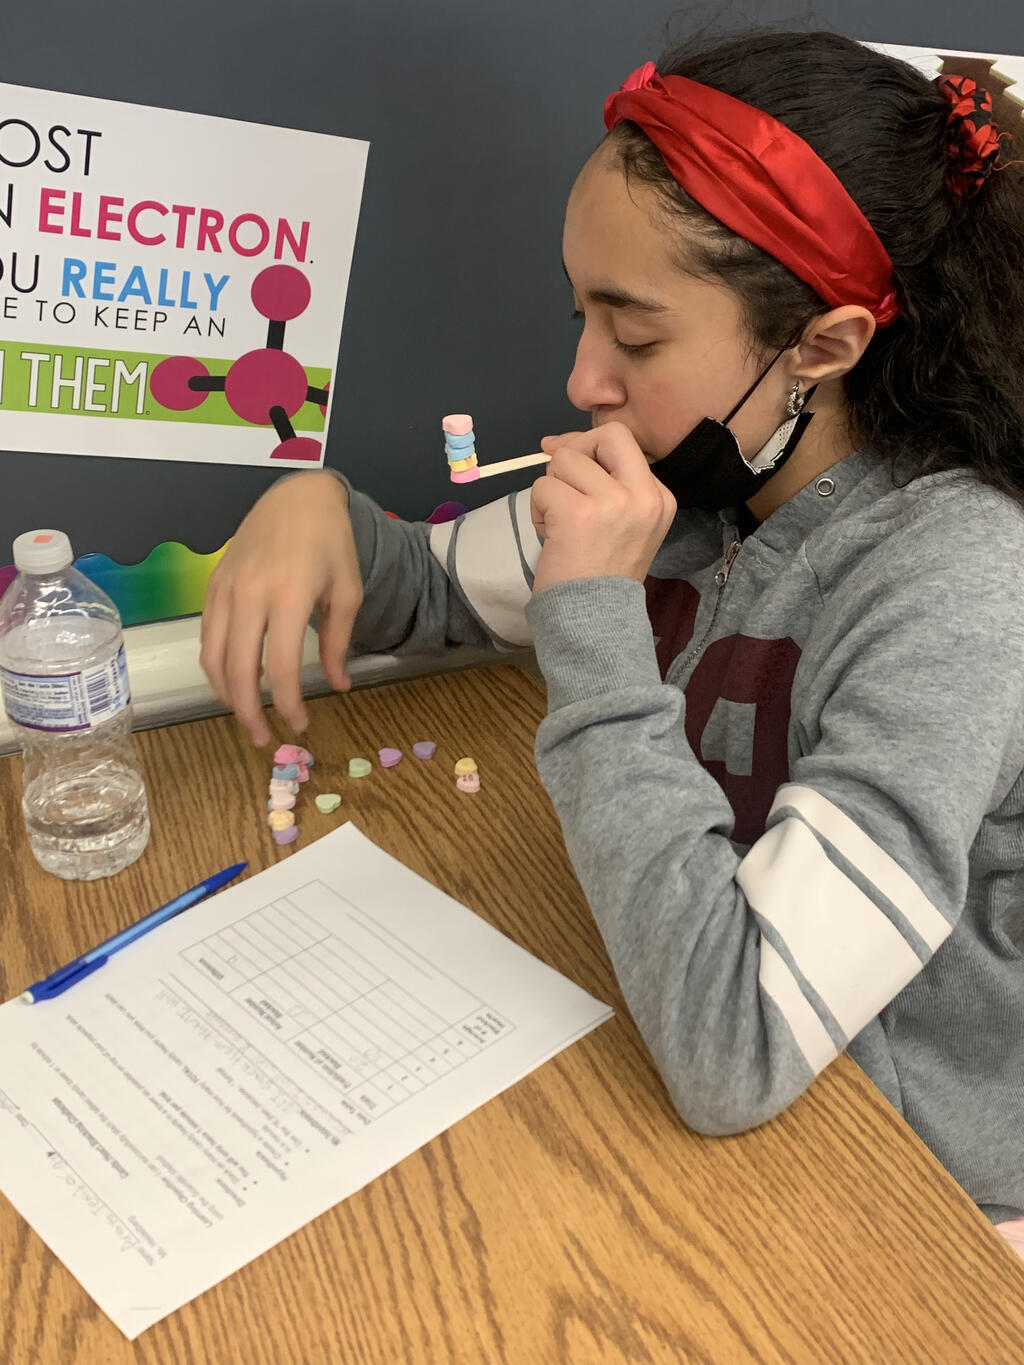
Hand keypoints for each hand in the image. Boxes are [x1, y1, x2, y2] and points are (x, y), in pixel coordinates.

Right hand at [200, 471, 362, 745]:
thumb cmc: (330, 543)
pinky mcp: (212, 585)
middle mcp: (249, 595)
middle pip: (237, 670)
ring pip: (212, 657)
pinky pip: (206, 636)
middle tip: (264, 737)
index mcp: (288, 597)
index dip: (289, 704)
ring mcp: (225, 589)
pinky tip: (234, 680)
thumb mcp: (347, 592)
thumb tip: (338, 686)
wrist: (297, 497)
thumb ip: (338, 642)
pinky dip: (217, 666)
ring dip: (226, 694)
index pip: (281, 668)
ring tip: (246, 715)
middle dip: (249, 712)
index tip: (300, 725)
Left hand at [530, 422, 675, 594]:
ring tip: (561, 526)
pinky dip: (538, 511)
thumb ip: (600, 480)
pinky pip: (543, 487)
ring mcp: (615, 502)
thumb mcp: (620, 523)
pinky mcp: (579, 513)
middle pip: (607, 434)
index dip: (591, 450)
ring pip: (565, 461)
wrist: (595, 621)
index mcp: (661, 497)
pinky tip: (552, 537)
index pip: (625, 444)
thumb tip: (553, 443)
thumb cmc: (603, 575)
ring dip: (552, 491)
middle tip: (565, 487)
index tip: (571, 471)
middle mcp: (645, 495)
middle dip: (576, 452)